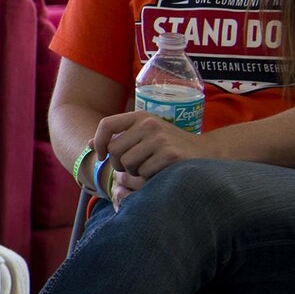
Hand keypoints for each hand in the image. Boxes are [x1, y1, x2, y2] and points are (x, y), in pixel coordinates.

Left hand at [94, 109, 210, 198]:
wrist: (206, 152)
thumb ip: (119, 137)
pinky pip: (144, 172)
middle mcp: (149, 124)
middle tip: (131, 167)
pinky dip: (148, 177)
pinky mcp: (170, 155)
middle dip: (118, 164)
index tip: (102, 155)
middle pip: (115, 150)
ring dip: (134, 172)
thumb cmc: (169, 145)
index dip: (99, 142)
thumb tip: (88, 144)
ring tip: (148, 168)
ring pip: (127, 164)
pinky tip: (160, 172)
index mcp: (140, 116)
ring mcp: (160, 139)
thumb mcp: (144, 134)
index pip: (106, 124)